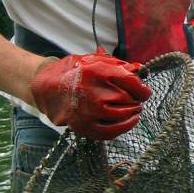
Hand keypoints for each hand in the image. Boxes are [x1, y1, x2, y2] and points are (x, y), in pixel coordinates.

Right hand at [30, 48, 151, 139]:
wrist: (48, 89)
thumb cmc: (75, 72)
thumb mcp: (95, 60)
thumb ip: (119, 65)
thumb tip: (140, 70)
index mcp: (97, 72)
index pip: (132, 82)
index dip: (143, 88)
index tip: (145, 91)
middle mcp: (93, 92)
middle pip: (129, 99)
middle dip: (137, 99)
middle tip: (138, 98)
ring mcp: (88, 112)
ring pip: (123, 116)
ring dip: (133, 113)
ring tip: (136, 109)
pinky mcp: (84, 126)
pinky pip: (111, 132)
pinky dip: (124, 127)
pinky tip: (130, 120)